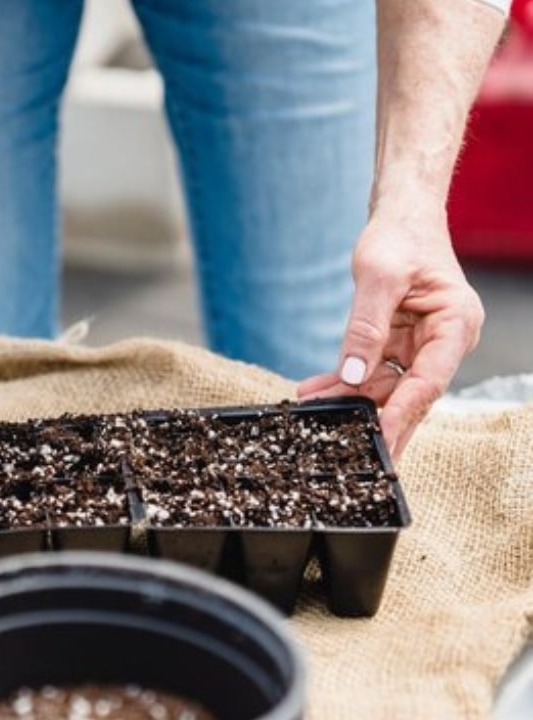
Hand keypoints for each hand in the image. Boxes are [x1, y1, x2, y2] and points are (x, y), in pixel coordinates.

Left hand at [298, 210, 483, 458]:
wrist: (401, 219)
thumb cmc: (400, 238)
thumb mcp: (379, 275)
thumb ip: (365, 326)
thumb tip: (352, 375)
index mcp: (454, 325)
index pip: (429, 381)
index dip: (404, 413)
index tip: (383, 440)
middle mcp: (442, 341)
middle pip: (410, 393)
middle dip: (377, 421)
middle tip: (353, 455)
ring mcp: (419, 345)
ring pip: (384, 386)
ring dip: (348, 400)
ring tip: (311, 411)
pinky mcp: (397, 343)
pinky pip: (370, 370)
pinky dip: (342, 381)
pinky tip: (312, 391)